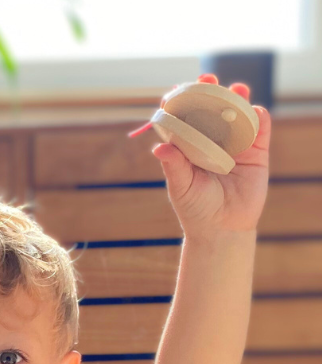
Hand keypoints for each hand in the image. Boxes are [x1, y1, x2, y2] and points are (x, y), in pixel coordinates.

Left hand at [152, 75, 269, 237]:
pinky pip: (260, 128)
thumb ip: (173, 165)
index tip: (174, 93)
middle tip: (206, 79)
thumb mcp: (181, 186)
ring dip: (237, 98)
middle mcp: (213, 142)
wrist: (222, 229)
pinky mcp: (257, 151)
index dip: (181, 105)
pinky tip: (253, 112)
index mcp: (191, 147)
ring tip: (235, 90)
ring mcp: (236, 145)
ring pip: (238, 114)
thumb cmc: (195, 209)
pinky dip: (258, 117)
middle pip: (212, 110)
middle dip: (210, 92)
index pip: (185, 120)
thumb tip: (159, 147)